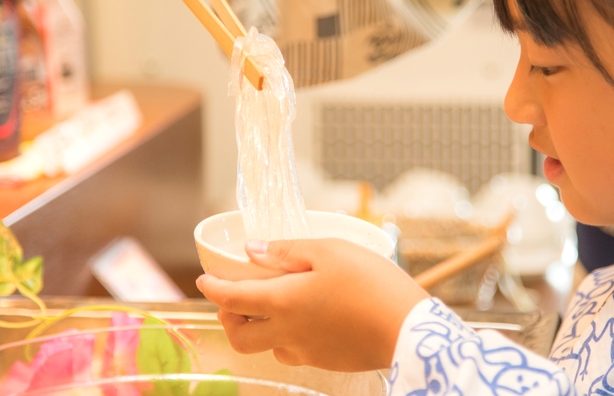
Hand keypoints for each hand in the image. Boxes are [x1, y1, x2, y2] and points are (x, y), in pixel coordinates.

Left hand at [196, 238, 428, 371]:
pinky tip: (310, 318)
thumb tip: (253, 251)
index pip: (232, 298)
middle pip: (240, 336)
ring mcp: (307, 352)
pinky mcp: (328, 362)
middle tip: (235, 299)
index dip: (213, 288)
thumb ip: (288, 251)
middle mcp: (288, 333)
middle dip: (229, 318)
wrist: (408, 329)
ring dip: (261, 328)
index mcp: (283, 302)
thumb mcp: (331, 251)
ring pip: (268, 346)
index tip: (204, 280)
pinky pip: (296, 351)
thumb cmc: (371, 284)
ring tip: (277, 306)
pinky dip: (290, 336)